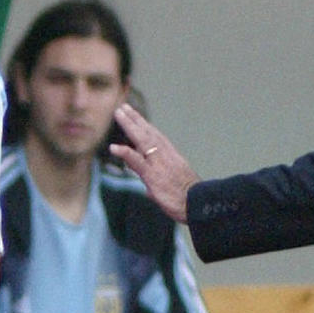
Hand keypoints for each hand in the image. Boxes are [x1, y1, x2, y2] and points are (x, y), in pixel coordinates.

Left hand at [110, 103, 199, 223]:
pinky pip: (137, 161)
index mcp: (171, 157)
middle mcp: (165, 156)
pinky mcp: (153, 175)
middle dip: (135, 119)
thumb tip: (148, 191)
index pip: (156, 137)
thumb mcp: (173, 188)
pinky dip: (125, 152)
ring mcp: (158, 164)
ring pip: (142, 140)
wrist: (199, 205)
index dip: (145, 126)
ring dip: (129, 125)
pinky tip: (113, 147)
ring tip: (118, 113)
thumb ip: (157, 186)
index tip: (136, 115)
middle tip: (123, 107)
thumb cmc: (188, 200)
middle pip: (148, 133)